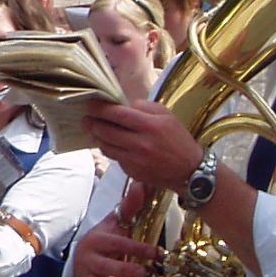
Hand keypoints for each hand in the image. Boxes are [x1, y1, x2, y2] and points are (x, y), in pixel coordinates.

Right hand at [70, 186, 160, 276]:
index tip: (157, 252)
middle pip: (106, 268)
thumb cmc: (103, 243)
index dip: (138, 248)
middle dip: (125, 271)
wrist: (80, 260)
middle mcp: (88, 261)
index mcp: (96, 241)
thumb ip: (128, 208)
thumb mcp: (113, 224)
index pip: (118, 244)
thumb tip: (141, 185)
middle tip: (145, 274)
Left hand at [81, 101, 204, 188]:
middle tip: (85, 118)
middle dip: (92, 123)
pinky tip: (110, 143)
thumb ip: (143, 107)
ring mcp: (134, 160)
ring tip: (94, 130)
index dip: (99, 109)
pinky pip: (114, 157)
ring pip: (105, 146)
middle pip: (105, 131)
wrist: (190, 170)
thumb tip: (122, 105)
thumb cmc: (178, 139)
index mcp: (150, 126)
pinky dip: (110, 149)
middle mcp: (140, 143)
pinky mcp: (131, 171)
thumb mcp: (166, 115)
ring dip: (97, 137)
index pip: (116, 114)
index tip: (90, 104)